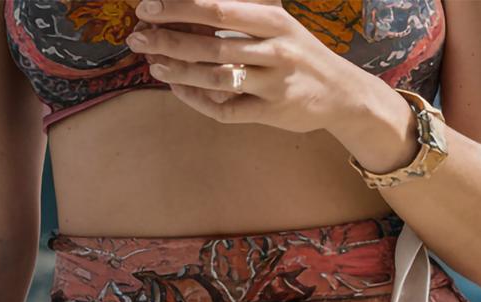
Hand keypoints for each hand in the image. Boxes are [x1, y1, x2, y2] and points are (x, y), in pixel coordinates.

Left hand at [126, 0, 409, 150]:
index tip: (146, 8)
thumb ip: (243, 9)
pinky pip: (228, 110)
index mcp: (272, 20)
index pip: (216, 7)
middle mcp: (275, 50)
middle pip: (211, 43)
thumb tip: (195, 4)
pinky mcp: (273, 113)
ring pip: (217, 79)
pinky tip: (180, 90)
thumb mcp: (278, 22)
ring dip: (180, 72)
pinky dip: (199, 101)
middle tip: (137, 37)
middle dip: (168, 40)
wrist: (343, 94)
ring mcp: (274, 84)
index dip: (177, 7)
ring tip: (153, 66)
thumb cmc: (301, 53)